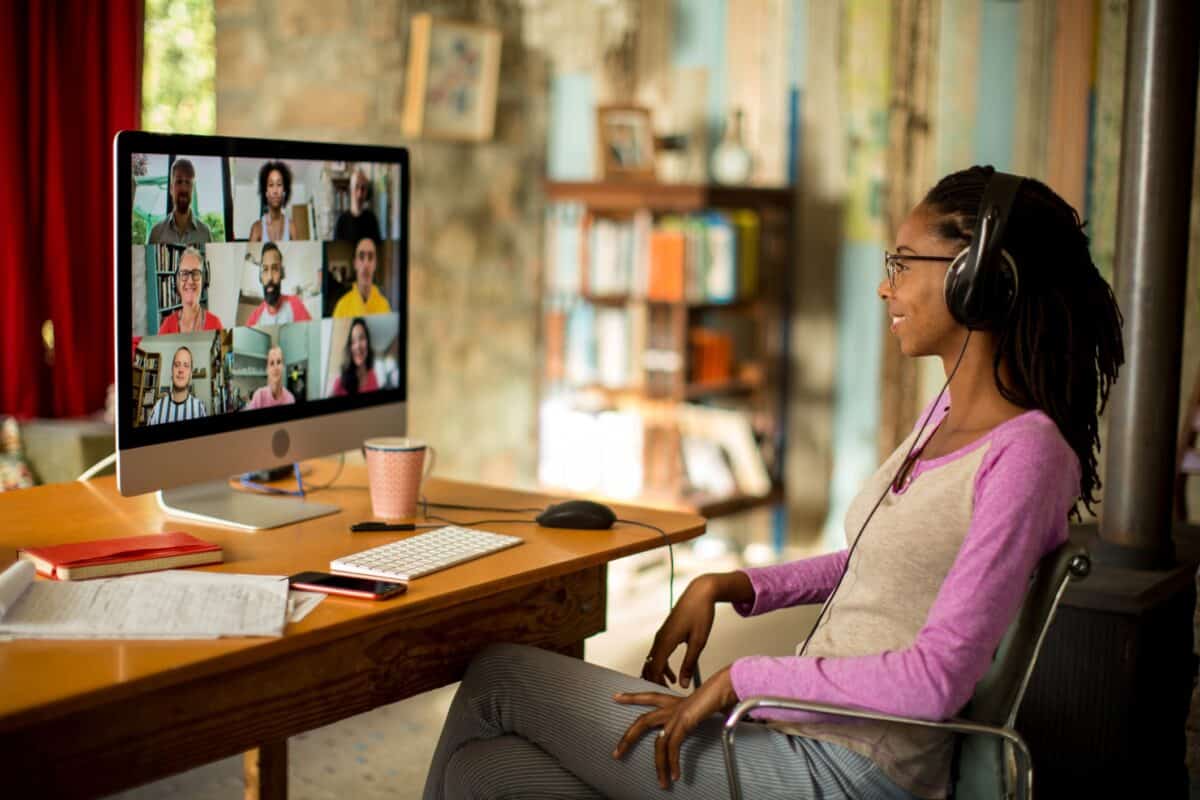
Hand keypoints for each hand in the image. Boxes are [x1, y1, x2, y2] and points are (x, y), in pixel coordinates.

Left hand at [612, 667, 738, 788]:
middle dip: (628, 738)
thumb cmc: (720, 693)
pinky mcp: (683, 722)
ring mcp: (676, 714)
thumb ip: (698, 718)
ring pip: (658, 742)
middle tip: (616, 753)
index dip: (631, 697)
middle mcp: (672, 707)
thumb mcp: (705, 709)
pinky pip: (673, 746)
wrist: (727, 685)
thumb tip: (705, 725)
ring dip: (658, 765)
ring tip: (661, 782)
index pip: (648, 697)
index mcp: (674, 702)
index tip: (616, 697)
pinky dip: (673, 762)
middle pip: (642, 721)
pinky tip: (676, 775)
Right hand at [641, 575, 717, 688]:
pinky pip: (658, 654)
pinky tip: (672, 674)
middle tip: (665, 696)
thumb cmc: (701, 614)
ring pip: (652, 661)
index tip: (667, 696)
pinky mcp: (665, 633)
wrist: (700, 593)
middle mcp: (659, 638)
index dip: (658, 684)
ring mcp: (661, 635)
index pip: (655, 669)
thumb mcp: (699, 642)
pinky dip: (662, 666)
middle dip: (655, 682)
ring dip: (658, 675)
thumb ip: (690, 664)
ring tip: (669, 687)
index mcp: (666, 641)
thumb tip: (684, 683)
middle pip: (650, 666)